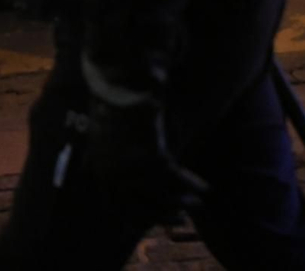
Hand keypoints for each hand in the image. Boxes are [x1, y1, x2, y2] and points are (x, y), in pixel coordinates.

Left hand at [81, 98, 206, 216]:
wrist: (119, 84)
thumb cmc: (113, 101)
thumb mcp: (106, 132)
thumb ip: (110, 154)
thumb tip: (108, 166)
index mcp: (100, 170)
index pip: (114, 205)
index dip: (133, 216)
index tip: (149, 220)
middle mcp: (115, 177)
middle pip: (140, 209)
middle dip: (162, 216)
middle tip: (179, 220)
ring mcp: (133, 170)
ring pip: (161, 197)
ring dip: (181, 202)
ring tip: (197, 204)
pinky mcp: (153, 160)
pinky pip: (177, 179)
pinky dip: (191, 183)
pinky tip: (204, 187)